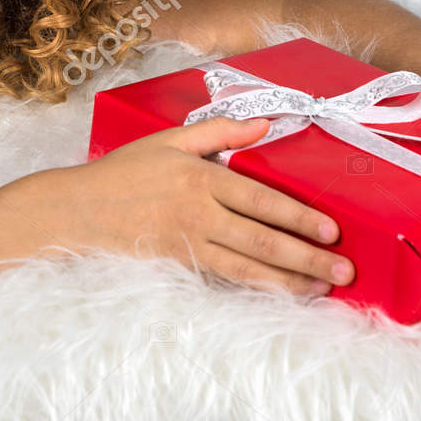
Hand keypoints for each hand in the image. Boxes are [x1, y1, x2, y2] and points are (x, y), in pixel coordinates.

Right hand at [43, 116, 354, 297]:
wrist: (76, 212)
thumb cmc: (122, 173)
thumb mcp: (169, 140)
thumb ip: (220, 131)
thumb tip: (266, 124)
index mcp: (201, 179)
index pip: (262, 201)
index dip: (299, 218)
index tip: (331, 231)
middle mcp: (199, 216)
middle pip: (264, 241)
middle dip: (308, 259)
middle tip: (344, 272)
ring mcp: (189, 246)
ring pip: (249, 270)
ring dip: (290, 283)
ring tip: (322, 290)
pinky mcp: (178, 268)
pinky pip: (225, 282)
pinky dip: (256, 291)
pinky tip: (280, 295)